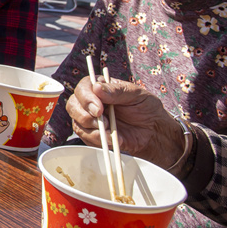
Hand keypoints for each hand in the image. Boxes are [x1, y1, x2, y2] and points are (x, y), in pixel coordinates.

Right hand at [66, 76, 183, 169]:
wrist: (154, 132)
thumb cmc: (146, 109)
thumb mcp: (137, 95)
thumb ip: (117, 91)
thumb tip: (97, 88)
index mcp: (100, 88)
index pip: (82, 88)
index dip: (86, 98)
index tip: (98, 108)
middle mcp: (91, 102)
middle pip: (72, 105)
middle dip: (85, 115)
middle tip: (101, 120)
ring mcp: (90, 119)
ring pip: (77, 122)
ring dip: (92, 129)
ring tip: (111, 130)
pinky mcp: (92, 134)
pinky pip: (85, 137)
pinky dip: (97, 140)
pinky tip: (112, 139)